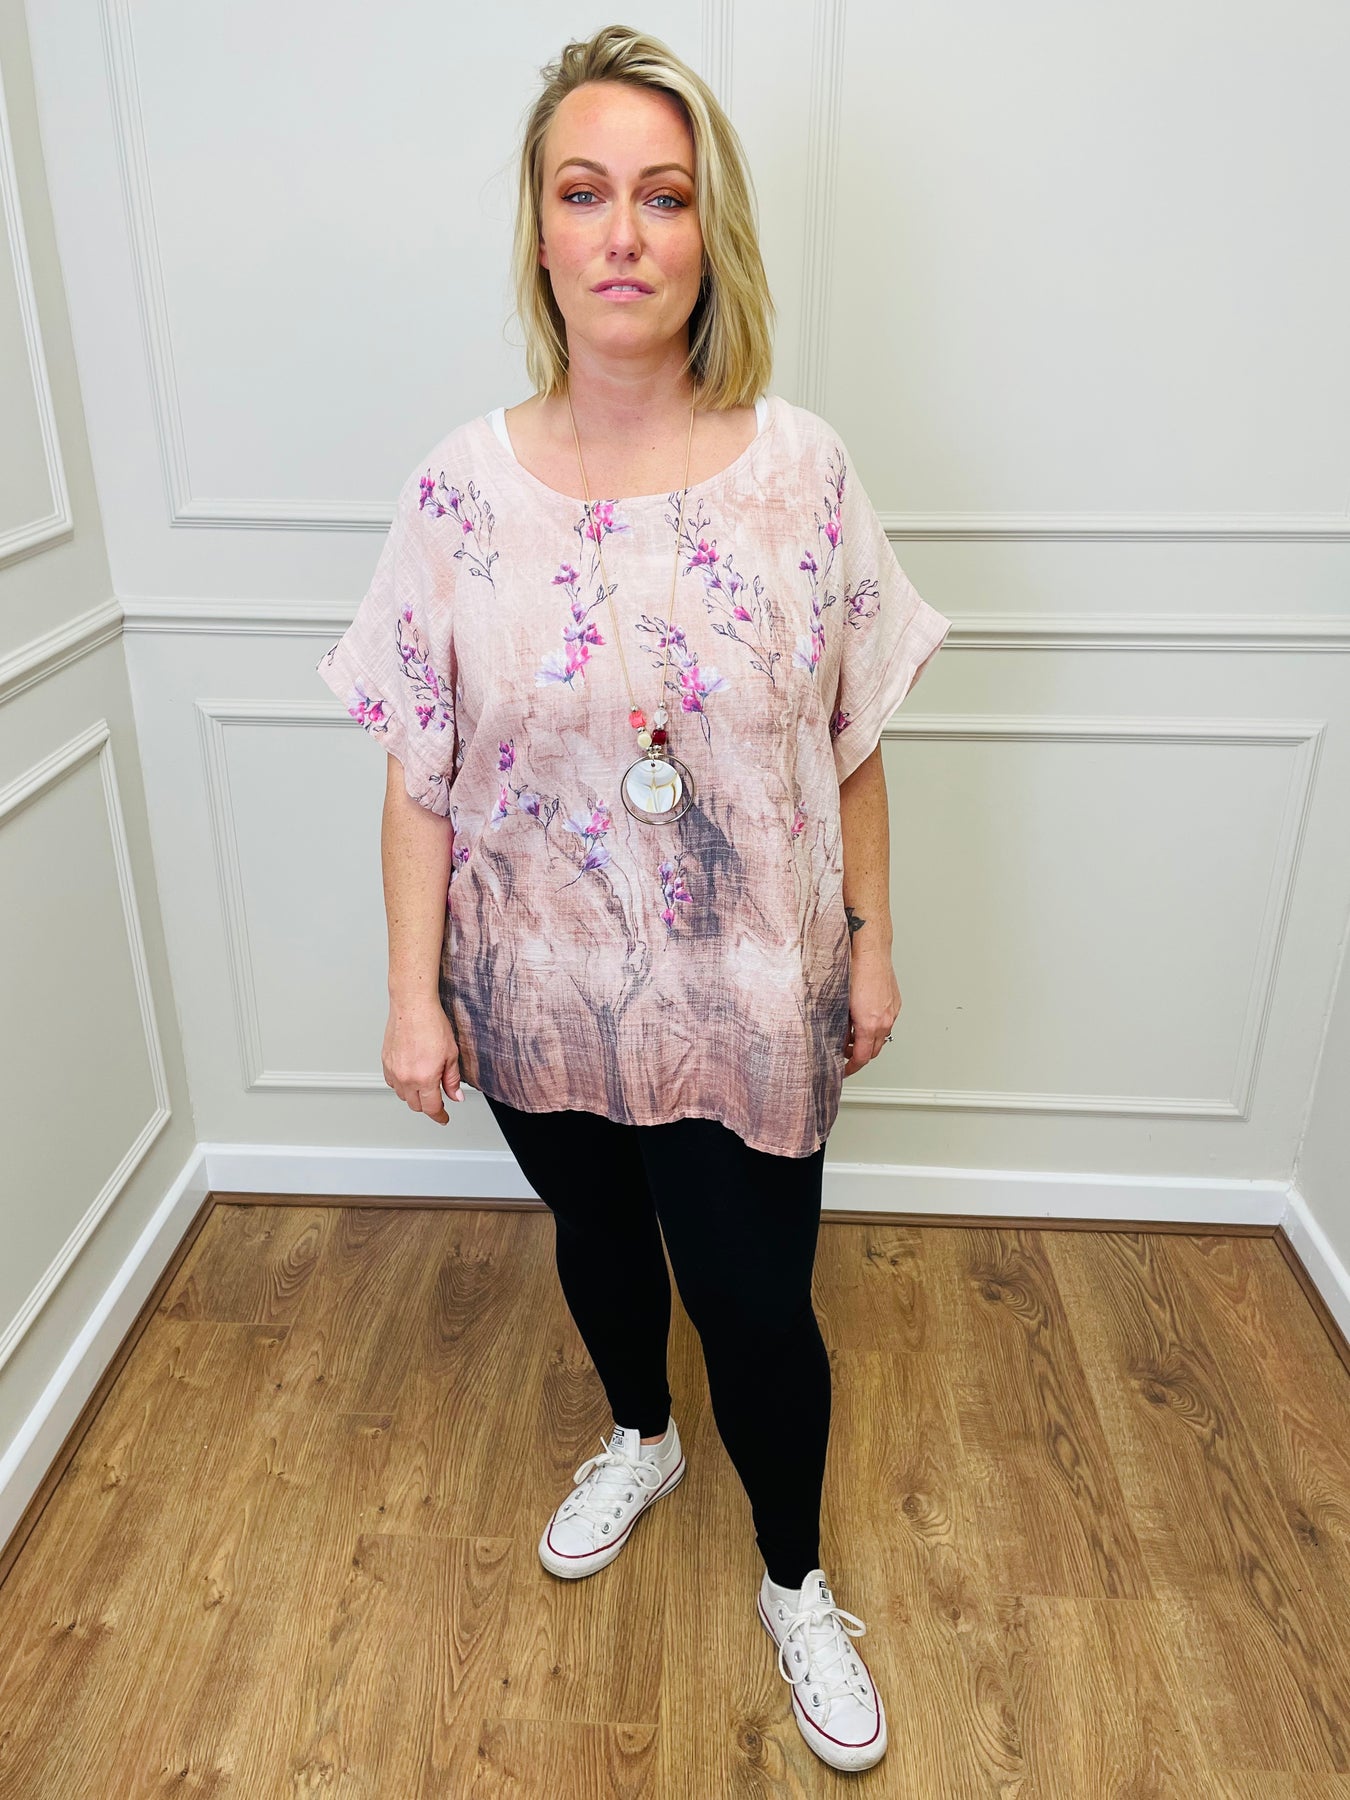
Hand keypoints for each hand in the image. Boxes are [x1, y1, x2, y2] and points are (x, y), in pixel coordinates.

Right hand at [383, 999, 462, 1122]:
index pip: (431, 1108)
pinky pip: (392, 1083)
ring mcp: (393, 1071)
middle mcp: (406, 1077)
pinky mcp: (385, 1062)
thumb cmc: (432, 1024)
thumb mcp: (451, 1055)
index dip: (440, 1116)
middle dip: (428, 1105)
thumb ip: (452, 1080)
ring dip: (414, 1095)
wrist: (412, 1006)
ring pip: (403, 1095)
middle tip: (438, 1099)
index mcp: (424, 1078)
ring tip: (425, 1084)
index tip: (443, 1118)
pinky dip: (401, 1085)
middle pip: (416, 1105)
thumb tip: (455, 1096)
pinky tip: (411, 1076)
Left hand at [843, 947, 900, 1076]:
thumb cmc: (854, 971)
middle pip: (873, 1051)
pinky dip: (875, 1027)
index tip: (843, 1071)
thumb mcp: (840, 1004)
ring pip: (881, 1037)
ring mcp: (892, 1012)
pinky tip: (863, 1018)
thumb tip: (837, 1037)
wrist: (870, 951)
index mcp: (869, 1024)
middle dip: (859, 1056)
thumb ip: (840, 1026)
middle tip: (844, 1054)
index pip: (861, 1057)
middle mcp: (884, 1021)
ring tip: (851, 1034)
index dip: (851, 1068)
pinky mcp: (895, 1003)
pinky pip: (886, 1023)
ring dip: (867, 1041)